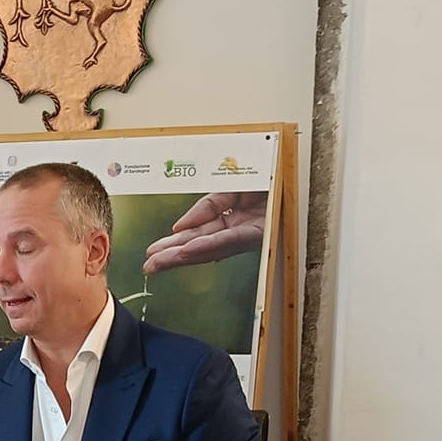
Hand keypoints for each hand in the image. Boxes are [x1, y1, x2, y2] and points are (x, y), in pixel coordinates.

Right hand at [142, 191, 267, 274]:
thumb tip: (182, 227)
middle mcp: (236, 231)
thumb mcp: (231, 186)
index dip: (175, 244)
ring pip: (210, 248)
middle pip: (199, 246)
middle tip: (149, 267)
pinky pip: (229, 239)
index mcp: (229, 220)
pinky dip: (209, 245)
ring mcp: (247, 235)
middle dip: (172, 256)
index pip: (197, 236)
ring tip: (163, 262)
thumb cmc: (268, 179)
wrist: (292, 174)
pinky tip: (191, 250)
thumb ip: (207, 205)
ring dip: (184, 255)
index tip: (155, 252)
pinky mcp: (260, 234)